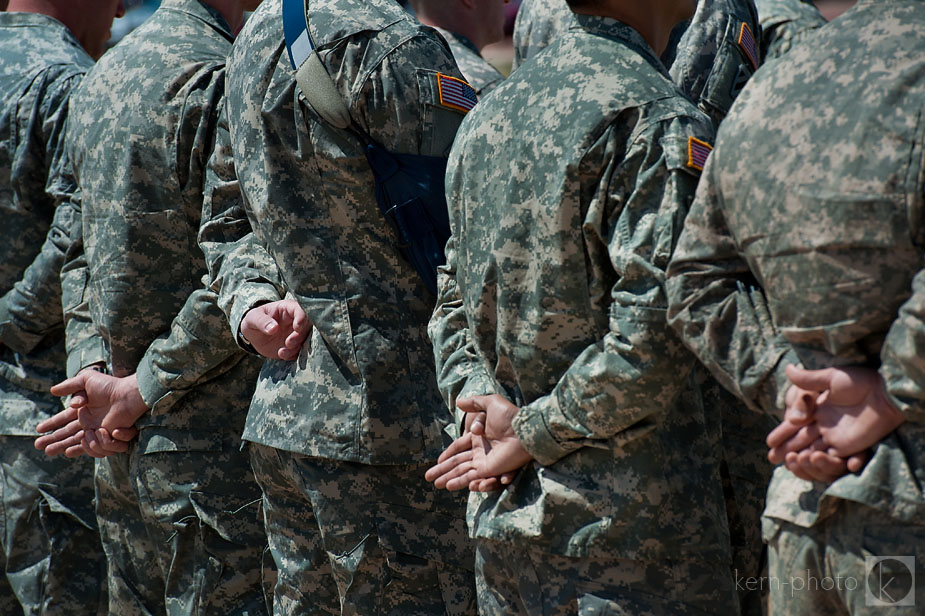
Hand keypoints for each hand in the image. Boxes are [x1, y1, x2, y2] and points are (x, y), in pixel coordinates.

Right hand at [36, 372, 146, 456]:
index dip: (51, 425)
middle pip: (67, 434)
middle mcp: (89, 421)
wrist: (127, 395)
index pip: (64, 419)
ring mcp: (98, 430)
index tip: (38, 430)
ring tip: (49, 451)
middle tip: (38, 446)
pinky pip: (96, 446)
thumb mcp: (87, 380)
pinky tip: (79, 443)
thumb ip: (70, 386)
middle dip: (53, 440)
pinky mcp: (107, 437)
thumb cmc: (109, 386)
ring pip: (78, 442)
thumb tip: (52, 391)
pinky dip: (89, 445)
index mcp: (83, 409)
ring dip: (63, 445)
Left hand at [241, 300, 310, 360]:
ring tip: (281, 352)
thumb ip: (262, 321)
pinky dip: (293, 355)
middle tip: (288, 343)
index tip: (297, 328)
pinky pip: (300, 350)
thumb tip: (273, 328)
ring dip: (296, 348)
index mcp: (287, 308)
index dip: (302, 318)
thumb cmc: (253, 321)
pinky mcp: (295, 345)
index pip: (300, 309)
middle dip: (300, 336)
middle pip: (307, 326)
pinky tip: (282, 355)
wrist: (254, 335)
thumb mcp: (253, 318)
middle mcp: (295, 320)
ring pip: (305, 339)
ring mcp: (296, 333)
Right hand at [425, 395, 532, 491]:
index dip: (448, 454)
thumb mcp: (490, 403)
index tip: (437, 461)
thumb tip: (458, 402)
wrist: (524, 429)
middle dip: (442, 471)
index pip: (459, 448)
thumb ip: (474, 403)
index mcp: (478, 437)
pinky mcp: (490, 469)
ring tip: (436, 485)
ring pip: (462, 472)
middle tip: (428, 478)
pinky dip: (462, 481)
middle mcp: (480, 451)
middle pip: (457, 463)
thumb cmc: (510, 416)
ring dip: (449, 479)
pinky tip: (451, 485)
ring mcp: (485, 461)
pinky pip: (473, 477)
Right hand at [765, 364, 897, 482]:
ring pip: (812, 450)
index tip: (770, 441)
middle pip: (801, 439)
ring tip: (787, 461)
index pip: (795, 424)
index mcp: (818, 409)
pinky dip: (819, 462)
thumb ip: (808, 378)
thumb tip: (788, 368)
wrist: (884, 393)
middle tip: (772, 457)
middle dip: (786, 448)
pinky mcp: (848, 446)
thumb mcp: (831, 377)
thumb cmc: (859, 381)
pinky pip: (831, 458)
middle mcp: (825, 424)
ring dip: (799, 456)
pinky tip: (806, 463)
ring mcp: (836, 437)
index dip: (782, 432)